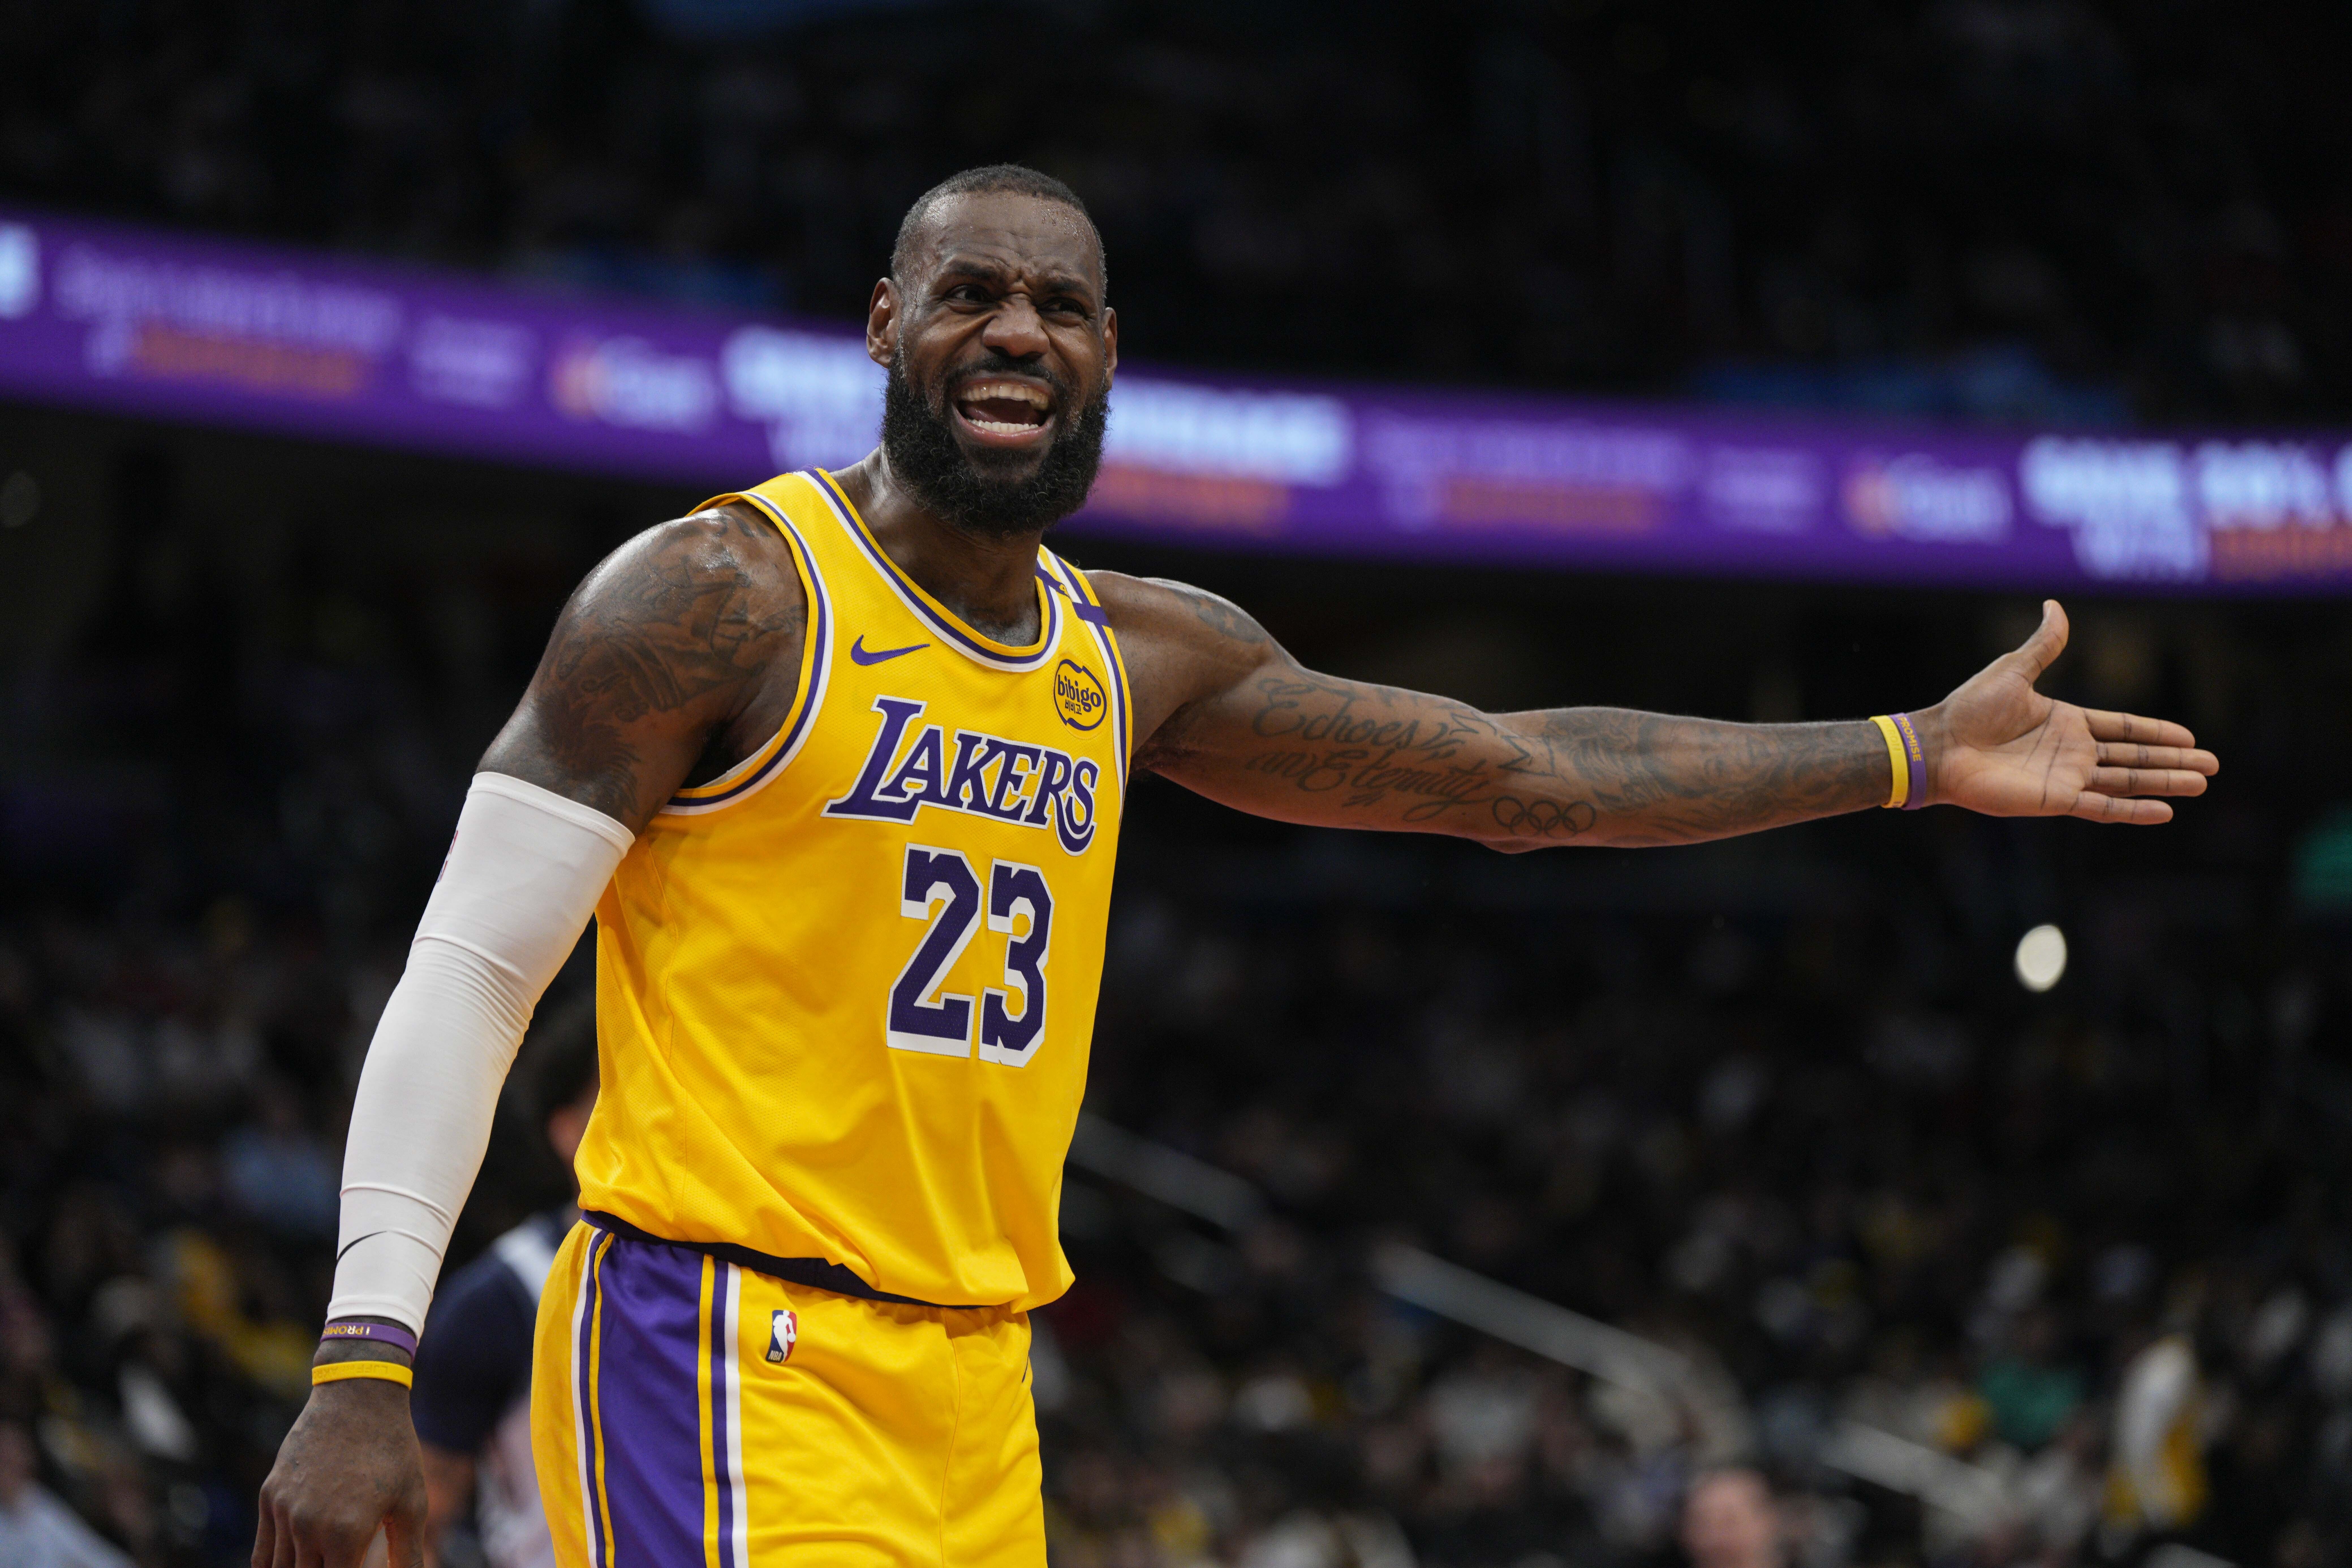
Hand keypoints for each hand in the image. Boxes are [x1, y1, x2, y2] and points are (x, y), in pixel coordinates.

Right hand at [254, 1379, 426, 1567]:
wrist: (357, 1397)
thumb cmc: (393, 1450)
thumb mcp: (412, 1502)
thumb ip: (408, 1552)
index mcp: (346, 1534)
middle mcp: (308, 1527)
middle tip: (343, 1564)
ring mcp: (283, 1511)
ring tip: (323, 1562)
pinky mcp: (269, 1496)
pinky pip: (262, 1553)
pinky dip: (274, 1567)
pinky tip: (293, 1566)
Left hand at [1922, 600, 2216, 822]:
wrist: (1941, 744)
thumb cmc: (1970, 709)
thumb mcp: (2013, 670)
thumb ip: (2043, 645)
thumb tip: (2054, 605)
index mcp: (2066, 721)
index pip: (2124, 728)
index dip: (2157, 732)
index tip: (2190, 737)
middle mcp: (2072, 752)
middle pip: (2134, 756)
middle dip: (2173, 762)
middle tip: (2212, 766)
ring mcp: (2066, 777)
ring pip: (2127, 781)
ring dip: (2164, 783)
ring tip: (2200, 785)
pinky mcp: (2054, 800)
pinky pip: (2102, 807)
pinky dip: (2132, 811)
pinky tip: (2163, 812)